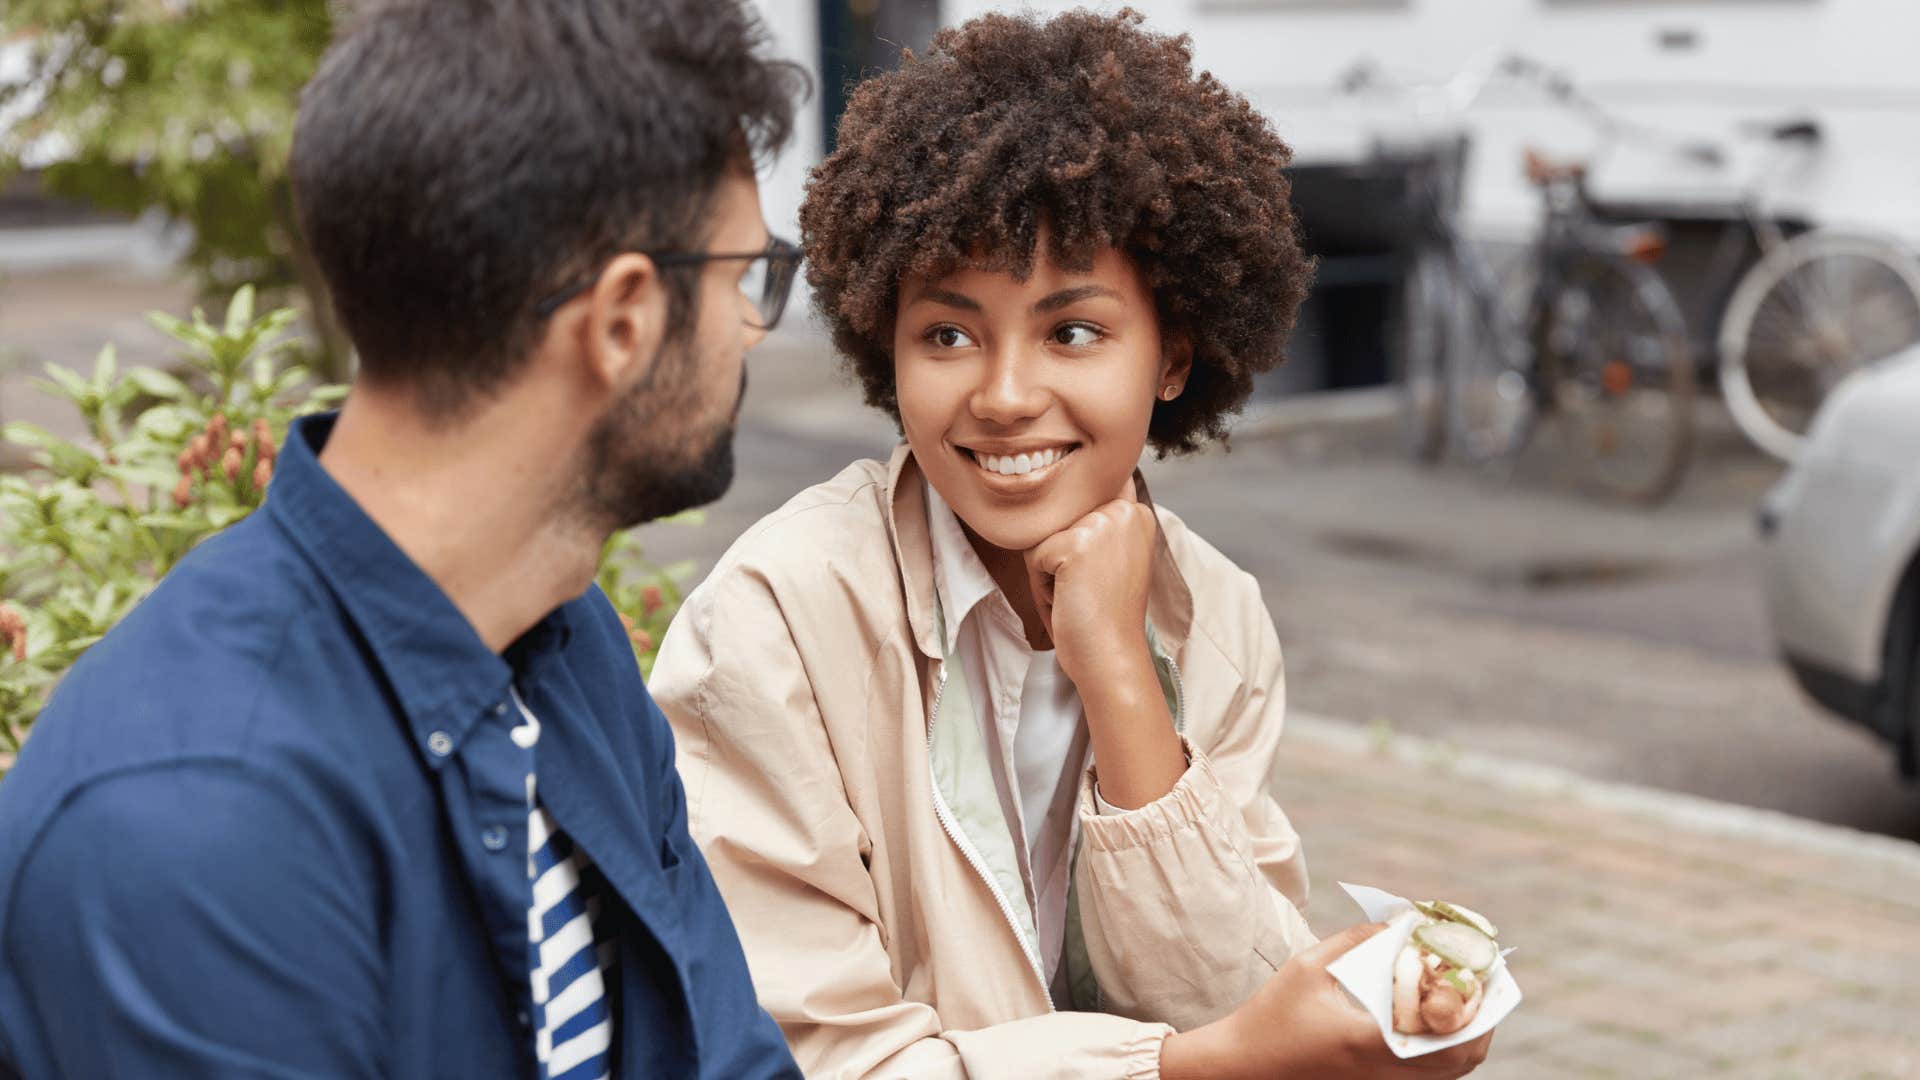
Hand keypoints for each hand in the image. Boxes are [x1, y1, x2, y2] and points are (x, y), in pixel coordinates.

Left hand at [1023, 475, 1157, 687]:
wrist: (1111, 656)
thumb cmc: (1107, 616)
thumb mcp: (1114, 559)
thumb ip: (1095, 526)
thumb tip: (1054, 498)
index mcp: (1136, 512)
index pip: (1079, 509)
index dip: (1077, 548)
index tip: (1099, 579)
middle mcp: (1123, 510)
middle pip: (1058, 522)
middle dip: (1060, 559)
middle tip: (1087, 591)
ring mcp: (1099, 525)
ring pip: (1043, 538)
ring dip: (1049, 574)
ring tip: (1078, 597)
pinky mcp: (1073, 544)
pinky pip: (1032, 558)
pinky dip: (1040, 587)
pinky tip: (1069, 603)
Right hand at [1160, 924, 1494, 1079]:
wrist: (1245, 1067)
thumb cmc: (1272, 1017)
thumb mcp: (1308, 967)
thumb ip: (1355, 941)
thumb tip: (1398, 924)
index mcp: (1370, 1041)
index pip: (1447, 1032)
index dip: (1477, 1004)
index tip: (1482, 970)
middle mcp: (1385, 1071)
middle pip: (1462, 1059)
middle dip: (1484, 1020)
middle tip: (1484, 983)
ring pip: (1451, 1071)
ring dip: (1468, 1035)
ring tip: (1466, 997)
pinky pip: (1430, 1075)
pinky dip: (1445, 1049)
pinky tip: (1436, 1019)